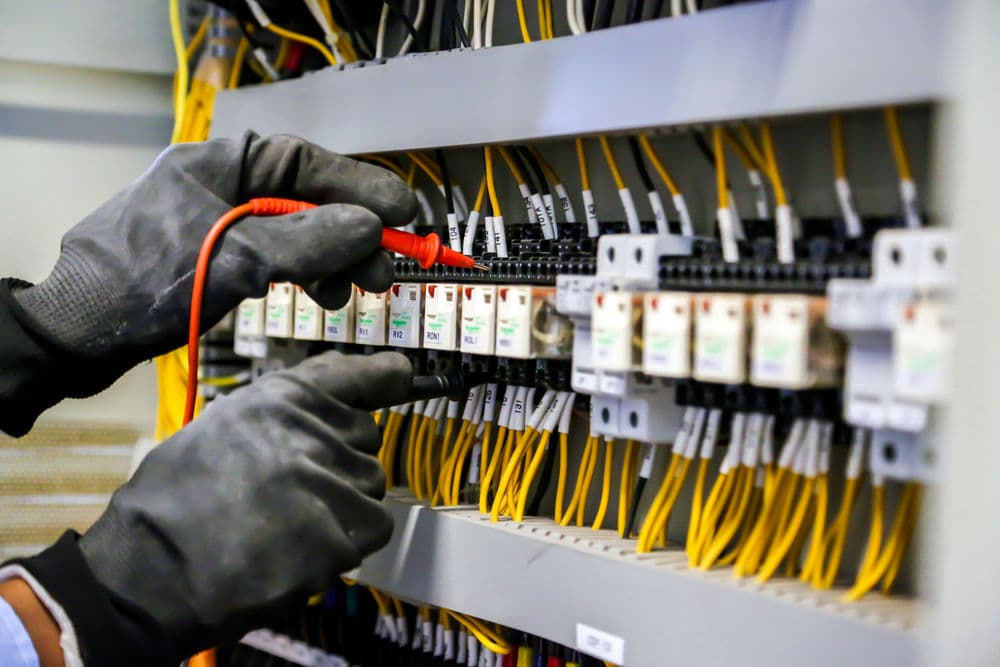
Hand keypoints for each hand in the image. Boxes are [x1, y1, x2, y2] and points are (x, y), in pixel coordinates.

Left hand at [12, 133, 415, 364]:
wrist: (80, 331)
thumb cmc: (144, 283)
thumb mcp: (237, 259)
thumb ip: (308, 242)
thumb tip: (369, 226)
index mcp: (222, 161)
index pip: (308, 162)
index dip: (361, 186)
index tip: (403, 213)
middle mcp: (225, 183)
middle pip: (309, 199)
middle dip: (351, 235)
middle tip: (384, 271)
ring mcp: (223, 220)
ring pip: (299, 231)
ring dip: (333, 260)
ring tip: (352, 293)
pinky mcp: (221, 254)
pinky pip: (280, 255)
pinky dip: (306, 274)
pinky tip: (322, 295)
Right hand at [76, 351, 410, 661]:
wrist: (150, 571)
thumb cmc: (176, 500)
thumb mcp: (224, 425)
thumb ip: (286, 410)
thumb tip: (342, 396)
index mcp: (280, 398)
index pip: (356, 376)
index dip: (383, 378)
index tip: (401, 376)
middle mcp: (311, 430)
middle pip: (366, 439)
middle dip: (343, 461)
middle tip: (295, 489)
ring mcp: (328, 481)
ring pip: (370, 486)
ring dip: (345, 505)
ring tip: (289, 523)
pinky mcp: (340, 533)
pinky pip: (372, 528)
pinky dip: (349, 541)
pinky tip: (302, 547)